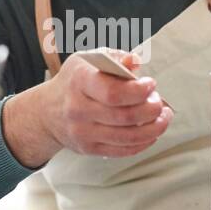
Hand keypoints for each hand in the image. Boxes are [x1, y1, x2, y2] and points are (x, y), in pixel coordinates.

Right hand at [1, 49, 172, 166]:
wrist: (46, 112)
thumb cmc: (73, 82)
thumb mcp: (87, 60)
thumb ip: (114, 58)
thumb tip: (135, 62)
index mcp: (79, 82)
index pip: (112, 92)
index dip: (138, 91)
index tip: (151, 85)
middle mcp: (78, 109)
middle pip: (124, 116)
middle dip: (150, 110)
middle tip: (159, 103)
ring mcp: (83, 132)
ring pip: (127, 137)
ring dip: (153, 129)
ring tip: (163, 118)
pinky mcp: (89, 149)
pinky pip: (122, 150)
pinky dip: (143, 143)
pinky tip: (152, 133)